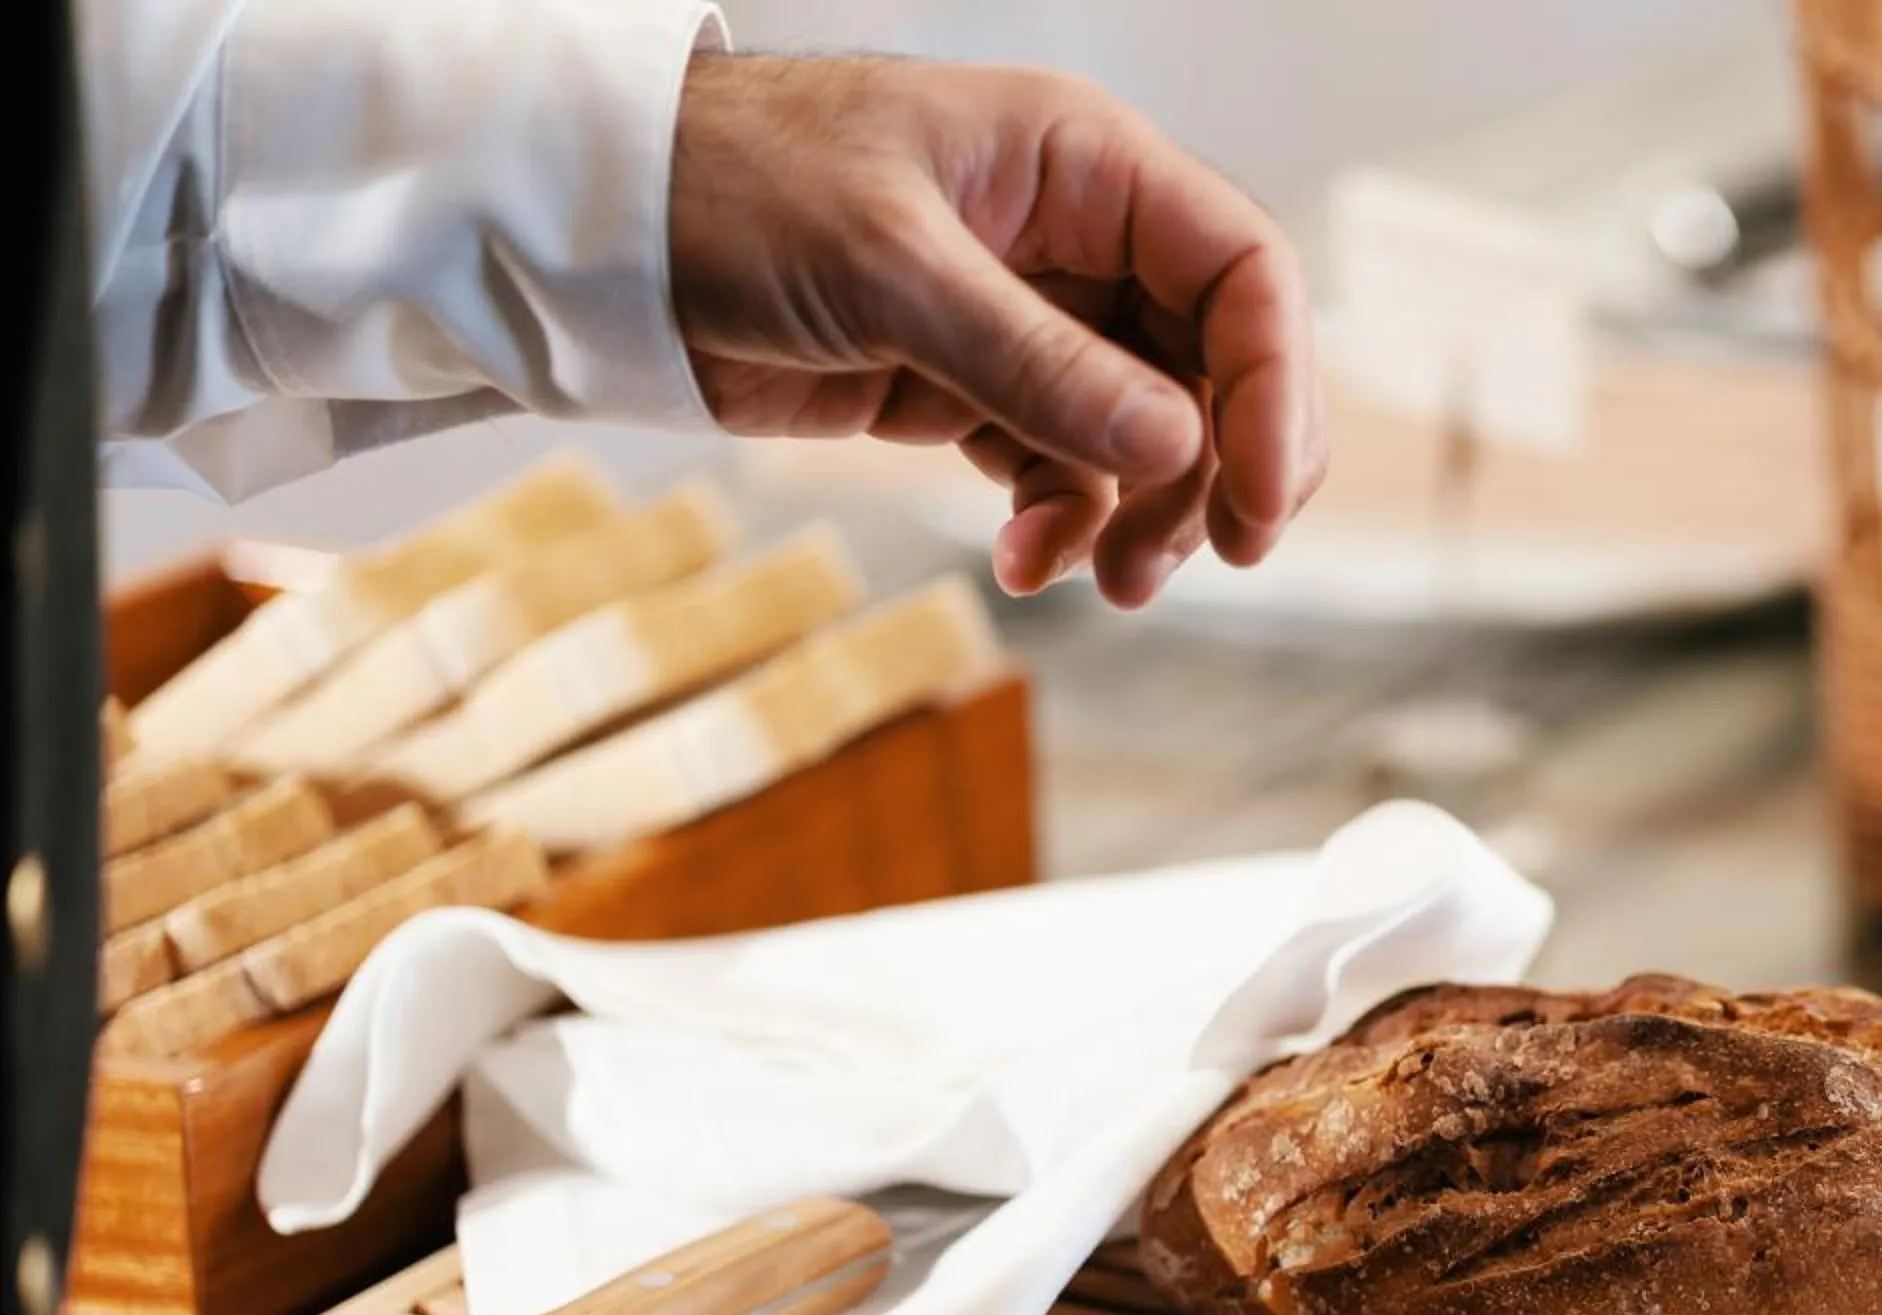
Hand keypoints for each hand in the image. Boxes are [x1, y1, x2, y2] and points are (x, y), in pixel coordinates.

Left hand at [668, 56, 1328, 609]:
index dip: (1275, 388)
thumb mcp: (890, 270)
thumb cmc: (732, 188)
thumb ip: (1039, 364)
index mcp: (1083, 163)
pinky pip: (1066, 466)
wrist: (606, 230)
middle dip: (1223, 470)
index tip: (1261, 501)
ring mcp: (1029, 316)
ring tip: (1106, 584)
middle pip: (1217, 363)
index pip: (1243, 271)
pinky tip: (1023, 559)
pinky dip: (1063, 522)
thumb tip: (1179, 448)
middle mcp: (1076, 235)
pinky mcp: (972, 383)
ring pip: (1149, 432)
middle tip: (1203, 560)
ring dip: (1147, 517)